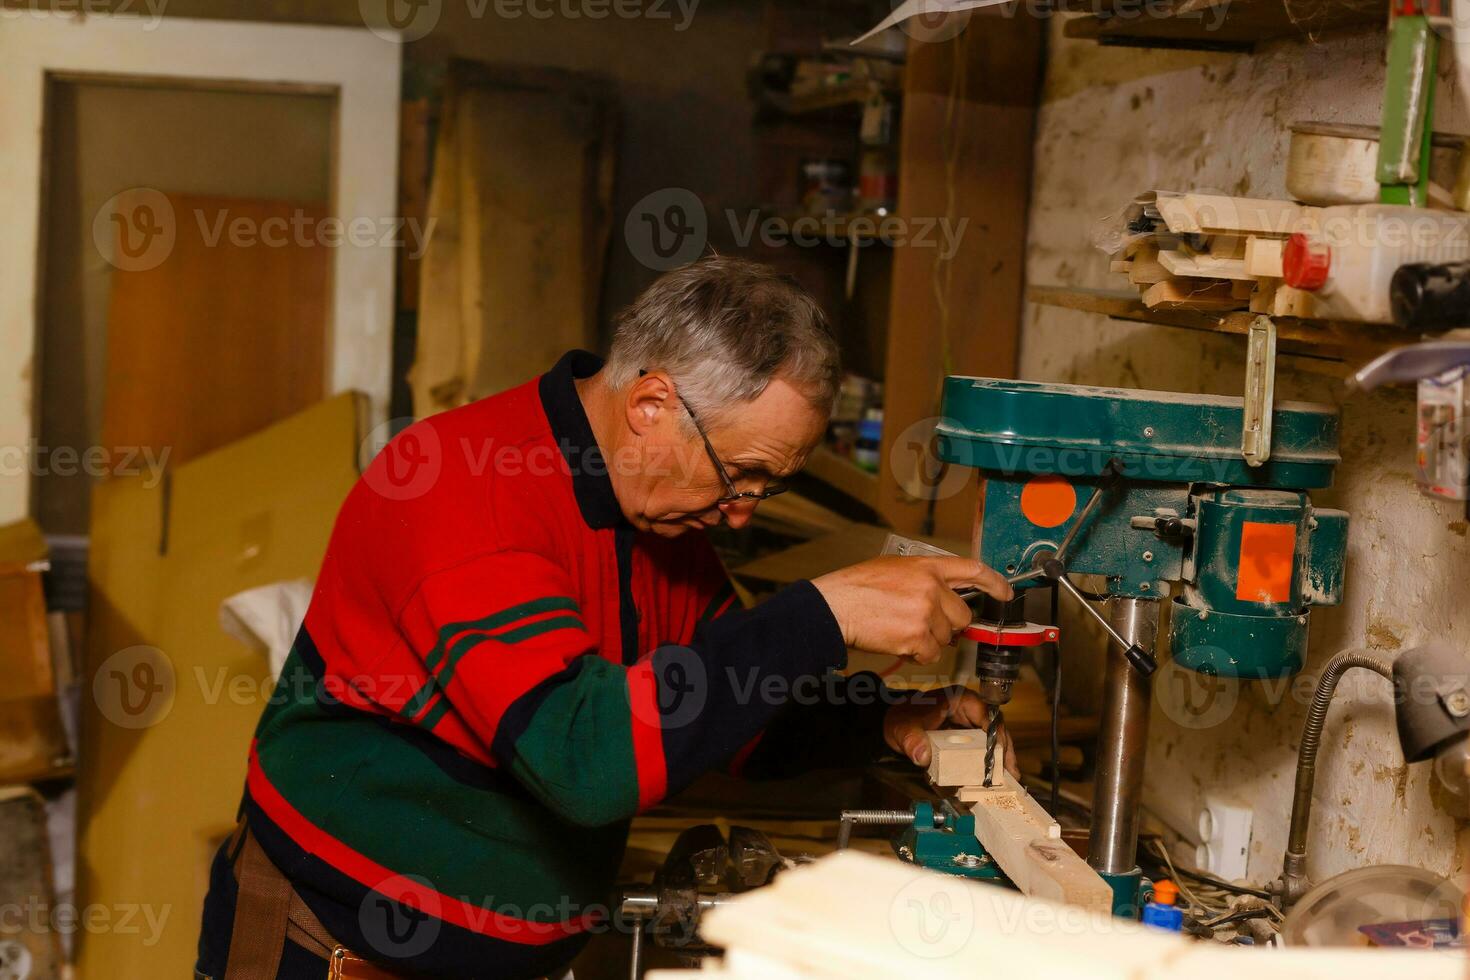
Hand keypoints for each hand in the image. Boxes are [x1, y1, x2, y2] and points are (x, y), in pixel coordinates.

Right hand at [811, 556, 1011, 663]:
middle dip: (948, 625)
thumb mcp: (894, 568)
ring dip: (928, 641)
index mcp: (927, 567)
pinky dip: (917, 654)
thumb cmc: (857, 588)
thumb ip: (924, 577)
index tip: (1005, 593)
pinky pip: (931, 654)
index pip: (973, 570)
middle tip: (924, 625)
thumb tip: (945, 594)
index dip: (994, 583)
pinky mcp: (917, 636)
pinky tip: (898, 642)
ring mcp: (926, 612)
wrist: (835, 606)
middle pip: (962, 615)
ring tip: (901, 630)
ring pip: (946, 638)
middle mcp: (931, 587)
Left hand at [884, 686, 1019, 780]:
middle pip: (996, 727)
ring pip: (994, 737)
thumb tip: (922, 756)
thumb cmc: (902, 718)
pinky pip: (984, 746)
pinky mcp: (968, 735)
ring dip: (1002, 756)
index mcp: (959, 698)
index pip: (986, 713)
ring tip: (1010, 777)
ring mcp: (970, 721)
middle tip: (1011, 771)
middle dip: (1005, 749)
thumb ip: (912, 739)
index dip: (996, 732)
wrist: (896, 723)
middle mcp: (969, 708)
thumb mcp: (904, 727)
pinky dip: (990, 760)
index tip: (1000, 752)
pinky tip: (995, 776)